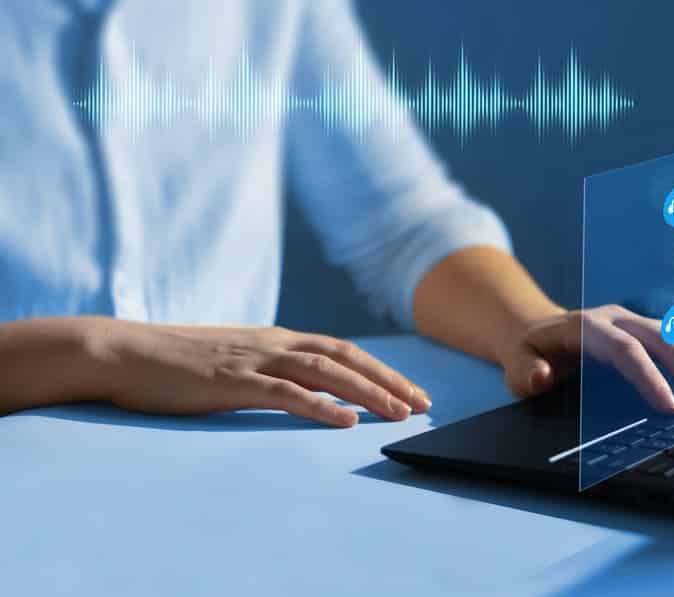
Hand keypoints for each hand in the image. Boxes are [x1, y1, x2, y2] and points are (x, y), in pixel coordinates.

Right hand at [92, 320, 430, 426]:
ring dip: (367, 392)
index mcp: (277, 339)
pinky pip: (284, 393)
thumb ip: (270, 369)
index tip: (412, 391)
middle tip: (423, 403)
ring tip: (398, 413)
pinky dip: (319, 406)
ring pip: (325, 372)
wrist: (124, 352)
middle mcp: (274, 343)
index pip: (342, 351)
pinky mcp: (232, 381)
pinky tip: (345, 421)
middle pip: (346, 357)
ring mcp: (254, 360)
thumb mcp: (235, 360)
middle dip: (389, 380)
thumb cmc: (177, 362)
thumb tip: (305, 388)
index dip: (380, 370)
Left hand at [500, 305, 673, 412]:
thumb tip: (542, 376)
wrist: (537, 329)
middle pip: (663, 341)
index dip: (650, 377)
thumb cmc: (529, 353)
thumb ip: (525, 372)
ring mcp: (637, 320)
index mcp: (588, 327)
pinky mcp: (648, 328)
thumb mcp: (516, 365)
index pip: (625, 351)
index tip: (672, 408)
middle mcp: (619, 318)